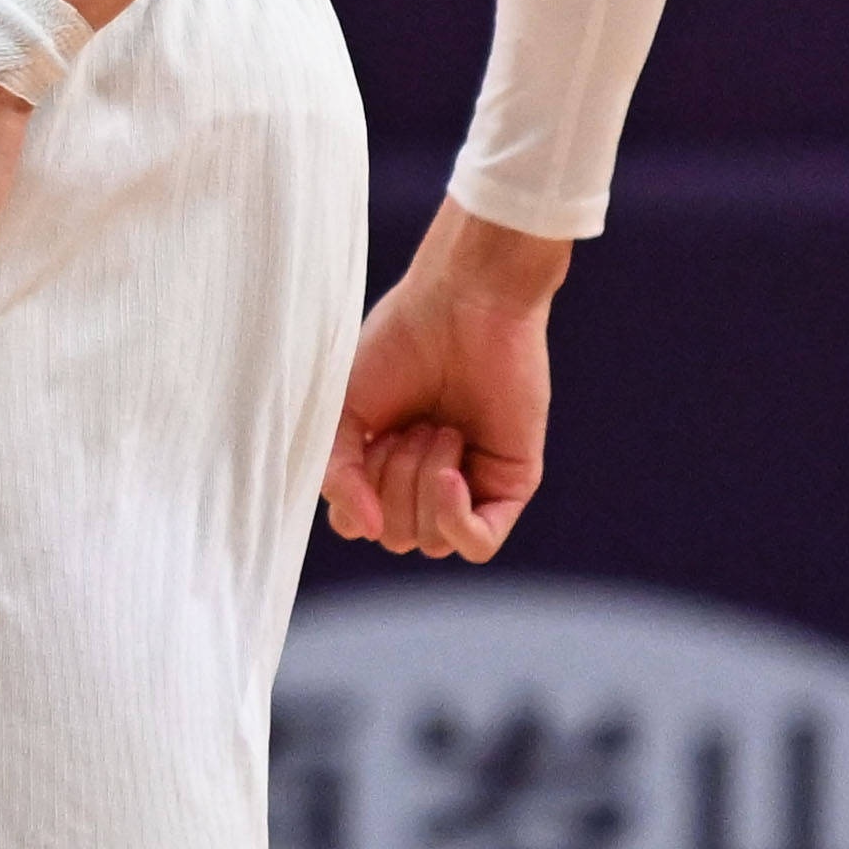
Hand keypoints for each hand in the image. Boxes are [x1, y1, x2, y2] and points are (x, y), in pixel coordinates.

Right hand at [326, 199, 565, 561]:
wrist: (463, 302)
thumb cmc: (400, 343)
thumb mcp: (344, 414)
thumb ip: (338, 475)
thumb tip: (364, 530)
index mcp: (387, 464)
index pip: (360, 524)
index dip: (353, 495)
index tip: (365, 437)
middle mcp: (428, 479)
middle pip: (395, 537)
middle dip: (388, 485)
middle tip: (408, 426)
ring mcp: (472, 484)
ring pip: (430, 543)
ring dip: (419, 487)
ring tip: (437, 429)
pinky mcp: (510, 483)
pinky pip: (478, 545)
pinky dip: (453, 519)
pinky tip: (448, 475)